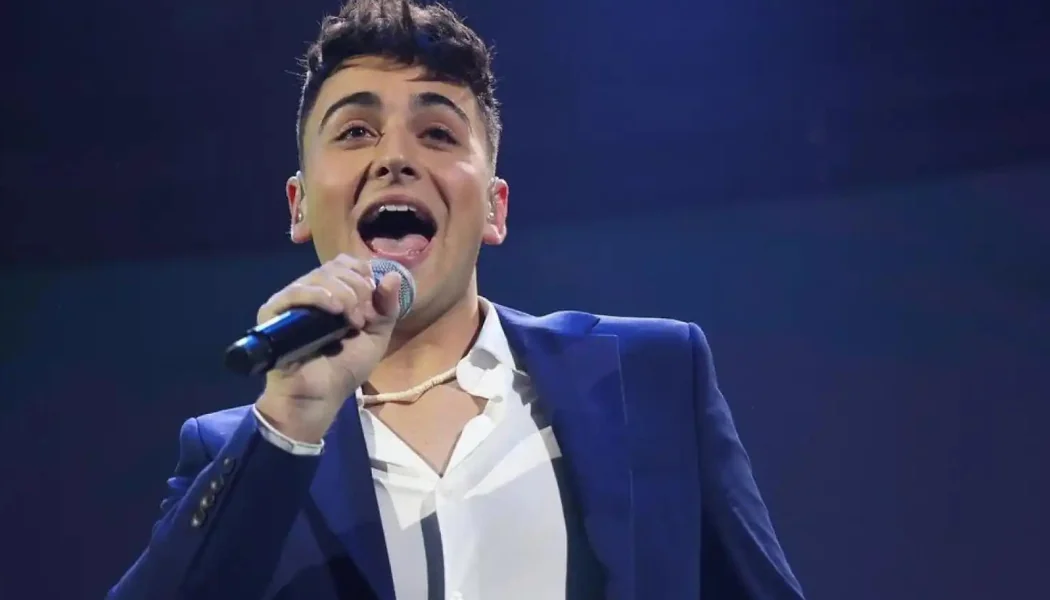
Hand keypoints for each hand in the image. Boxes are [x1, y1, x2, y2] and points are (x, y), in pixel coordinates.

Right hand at [254, 254, 402, 441]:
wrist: (320, 396)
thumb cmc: (345, 369)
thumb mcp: (376, 336)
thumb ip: (387, 307)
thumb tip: (393, 275)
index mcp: (333, 293)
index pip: (346, 263)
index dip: (363, 276)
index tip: (372, 303)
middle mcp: (311, 292)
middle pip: (335, 267)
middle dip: (358, 288)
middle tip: (362, 319)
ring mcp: (290, 301)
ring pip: (319, 275)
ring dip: (344, 293)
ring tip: (352, 322)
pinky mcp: (273, 312)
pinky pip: (295, 291)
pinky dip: (319, 295)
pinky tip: (335, 308)